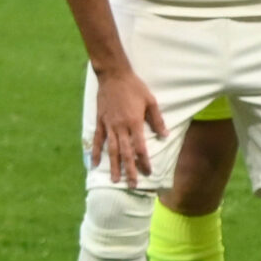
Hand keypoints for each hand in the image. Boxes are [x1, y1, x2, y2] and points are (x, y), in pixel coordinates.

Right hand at [89, 67, 166, 186]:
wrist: (113, 75)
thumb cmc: (135, 87)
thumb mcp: (151, 101)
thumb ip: (157, 119)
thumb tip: (165, 135)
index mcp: (134, 123)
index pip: (140, 147)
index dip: (144, 161)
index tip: (148, 172)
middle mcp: (120, 127)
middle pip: (125, 153)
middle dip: (130, 170)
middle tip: (133, 185)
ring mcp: (108, 125)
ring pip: (111, 150)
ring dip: (113, 166)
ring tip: (115, 180)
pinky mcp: (100, 121)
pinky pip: (97, 140)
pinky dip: (96, 153)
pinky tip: (95, 164)